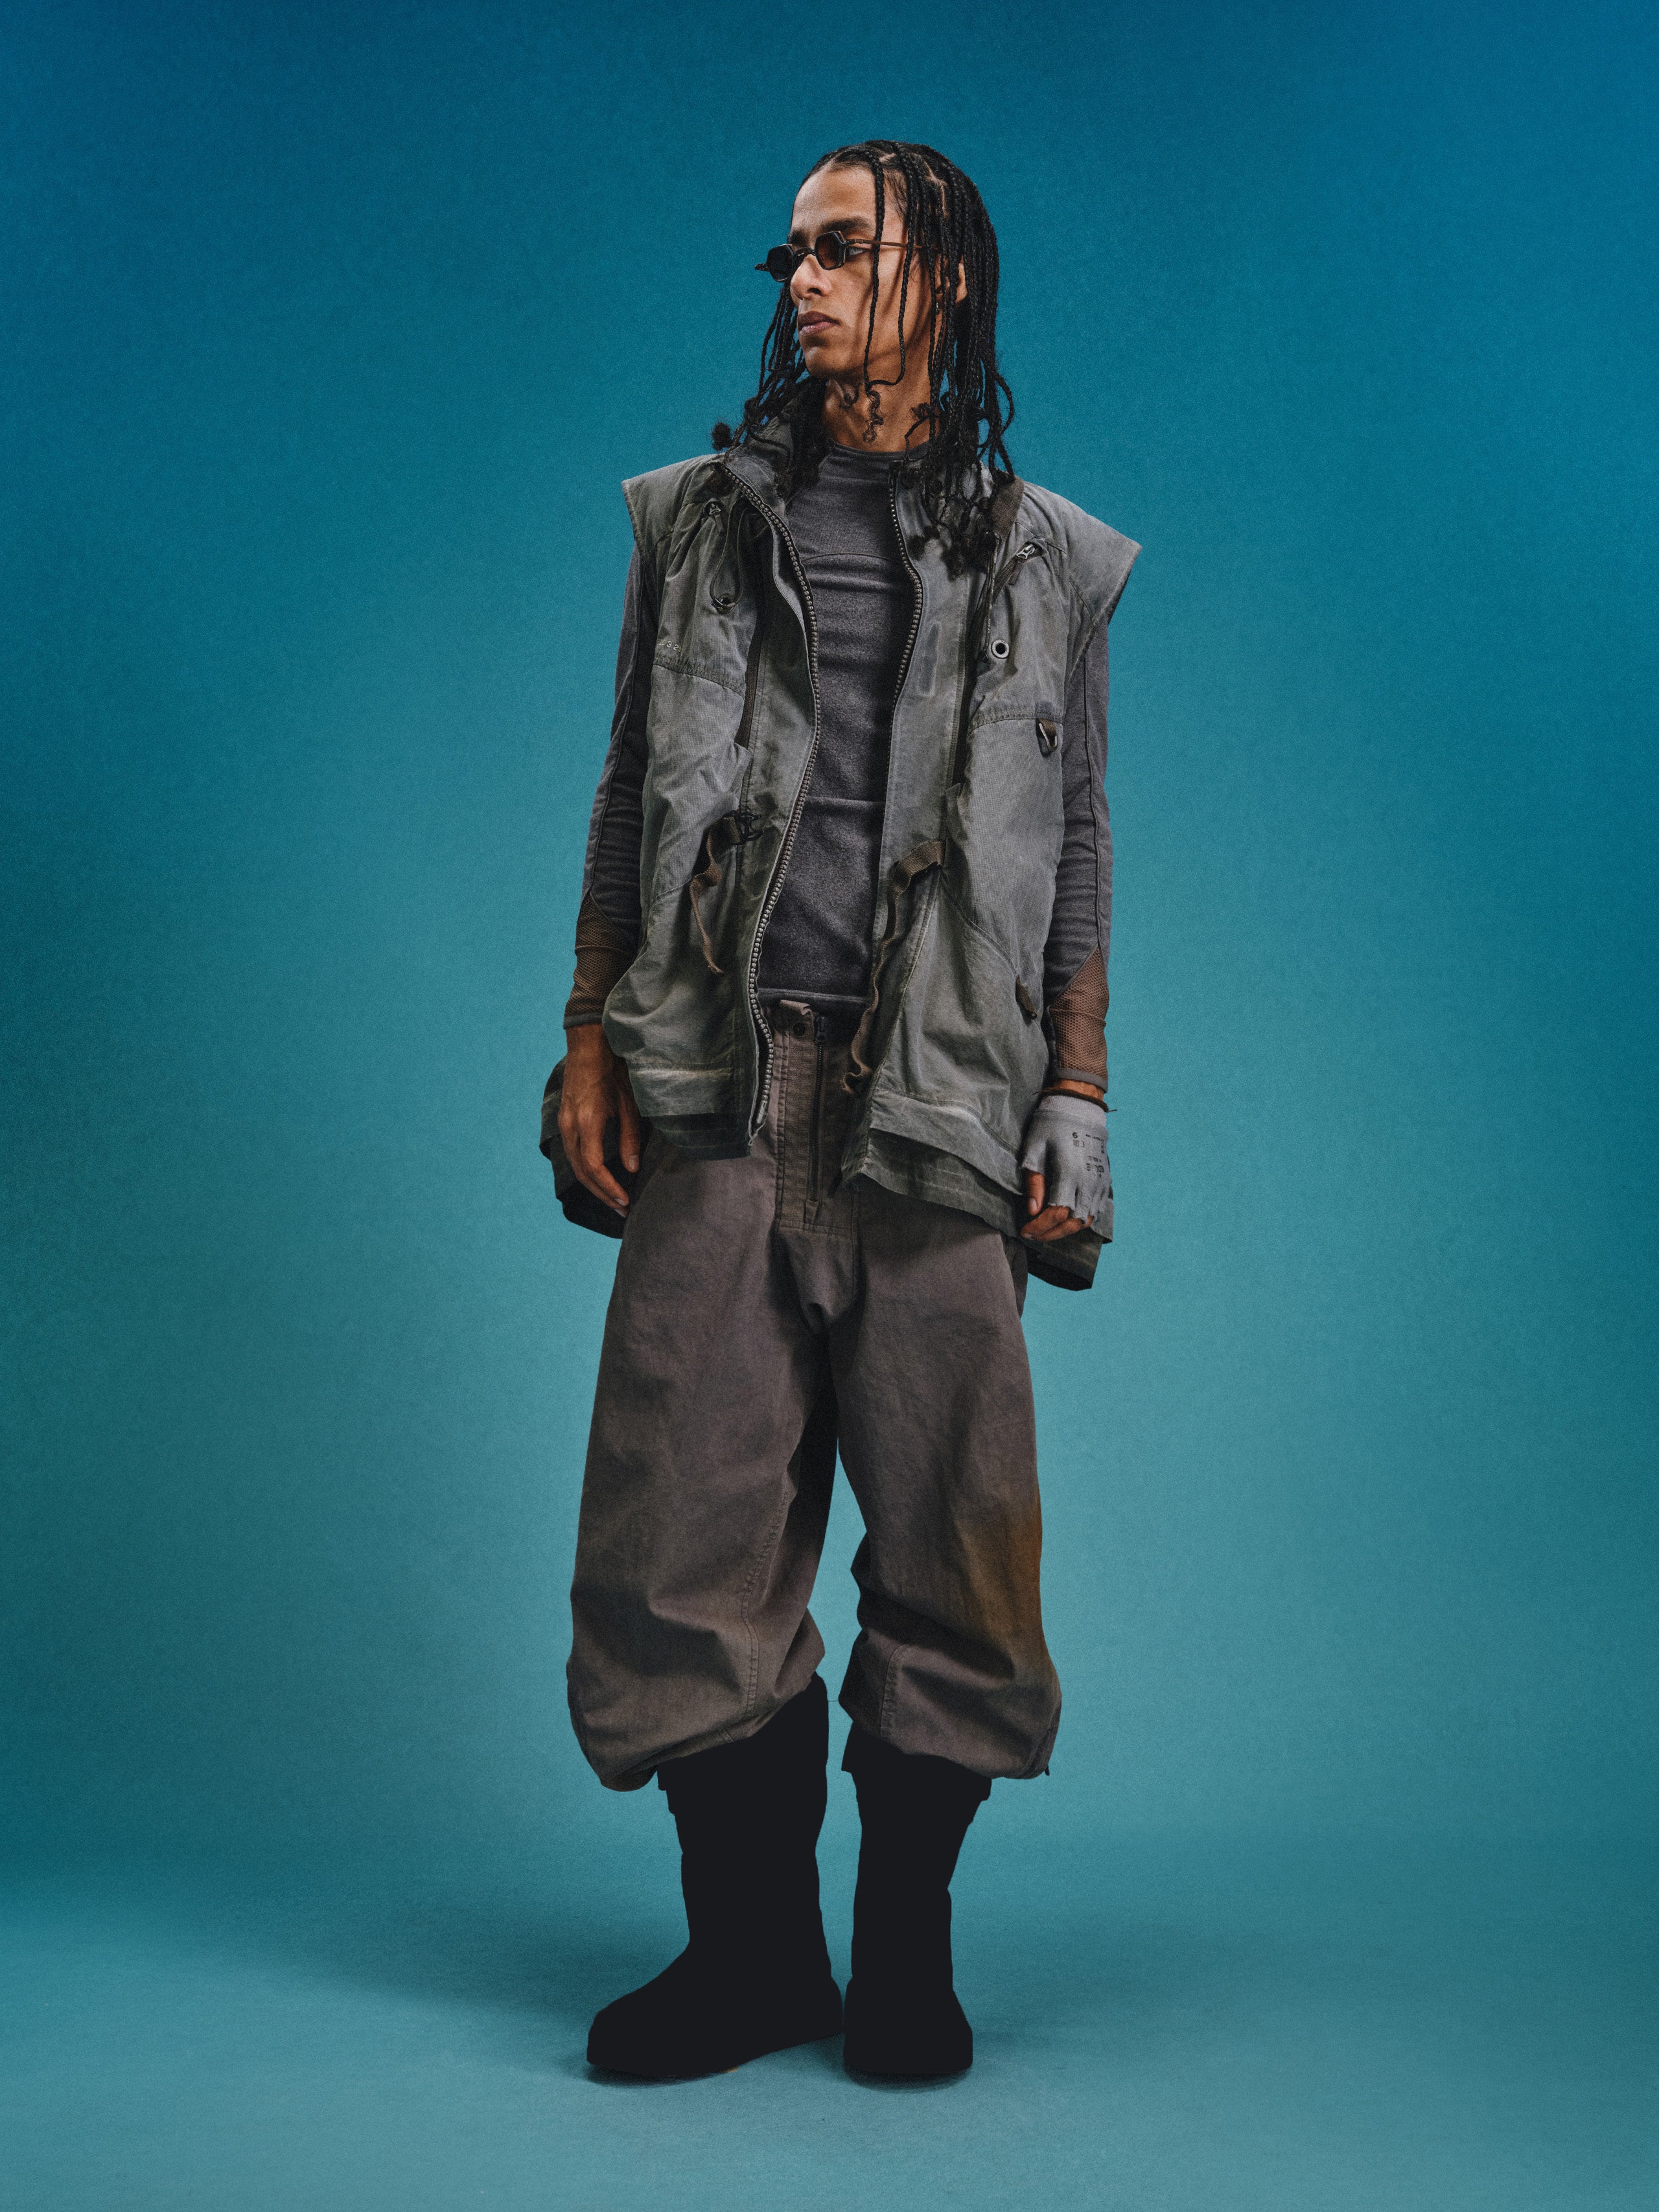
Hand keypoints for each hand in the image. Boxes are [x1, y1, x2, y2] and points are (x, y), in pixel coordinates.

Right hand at [558, 1024, 641, 1215]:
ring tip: (613, 1199)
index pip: (594, 1167)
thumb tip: (631, 1168)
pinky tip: (600, 1177)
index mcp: (587, 1122)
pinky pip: (572, 1153)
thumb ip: (630, 1137)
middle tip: (622, 1210)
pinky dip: (586, 1170)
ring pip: (575, 1164)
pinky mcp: (565, 1120)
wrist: (588, 1044)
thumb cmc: (613, 1069)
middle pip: (582, 1172)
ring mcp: (564, 1123)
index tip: (625, 1201)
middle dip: (602, 1194)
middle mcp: (570, 1126)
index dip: (609, 1188)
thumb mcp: (629, 1102)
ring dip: (593, 1185)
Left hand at [1019, 1084, 1106, 1242]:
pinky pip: (1096, 1210)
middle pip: (1072, 1222)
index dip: (1040, 1227)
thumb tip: (1033, 1212)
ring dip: (1066, 1229)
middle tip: (1034, 1234)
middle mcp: (1089, 1181)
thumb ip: (1035, 1183)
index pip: (1056, 1213)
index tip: (1025, 1230)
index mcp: (1070, 1173)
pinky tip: (1065, 1219)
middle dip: (1051, 1233)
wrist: (1080, 1107)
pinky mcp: (1105, 1181)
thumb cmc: (1052, 1126)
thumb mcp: (1035, 1150)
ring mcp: (1101, 1182)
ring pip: (1087, 1220)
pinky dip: (1081, 1220)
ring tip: (1048, 1229)